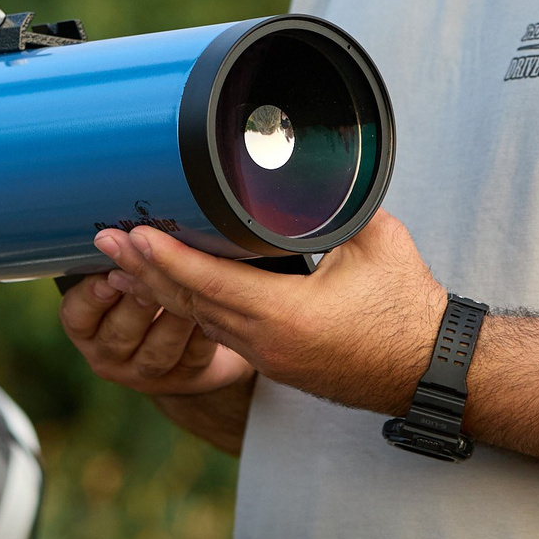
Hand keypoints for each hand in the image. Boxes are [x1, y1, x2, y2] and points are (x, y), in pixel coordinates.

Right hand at [59, 270, 256, 397]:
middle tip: (155, 272)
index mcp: (86, 327)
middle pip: (118, 334)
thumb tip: (126, 223)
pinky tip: (215, 310)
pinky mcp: (183, 380)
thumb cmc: (148, 287)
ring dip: (175, 318)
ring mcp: (145, 373)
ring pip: (158, 351)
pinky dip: (204, 333)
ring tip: (190, 287)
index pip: (77, 315)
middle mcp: (109, 355)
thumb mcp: (124, 272)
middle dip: (138, 301)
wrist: (186, 334)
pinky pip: (194, 358)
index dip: (92, 296)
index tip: (109, 274)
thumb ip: (119, 255)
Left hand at [94, 211, 447, 415]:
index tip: (134, 234)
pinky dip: (191, 308)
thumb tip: (309, 168)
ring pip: (202, 321)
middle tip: (105, 241)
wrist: (432, 371)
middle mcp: (267, 345)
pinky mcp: (278, 363)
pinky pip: (222, 332)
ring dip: (162, 290)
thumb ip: (334, 204)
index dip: (167, 257)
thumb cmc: (410, 310)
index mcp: (285, 317)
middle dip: (145, 270)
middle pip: (191, 304)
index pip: (209, 282)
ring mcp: (269, 359)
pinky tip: (174, 290)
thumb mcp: (375, 242)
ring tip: (125, 262)